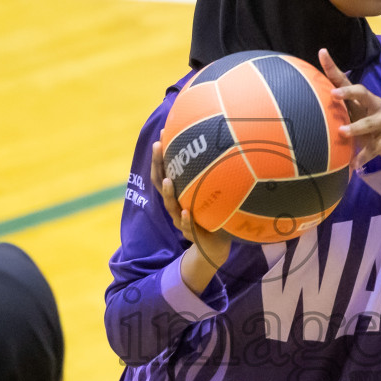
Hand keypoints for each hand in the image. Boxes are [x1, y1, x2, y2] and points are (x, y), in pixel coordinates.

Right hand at [152, 139, 231, 288]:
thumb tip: (223, 146)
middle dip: (158, 165)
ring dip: (168, 193)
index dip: (160, 155)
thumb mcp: (213, 193)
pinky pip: (187, 227)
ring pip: (171, 206)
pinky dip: (185, 220)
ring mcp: (182, 220)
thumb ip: (213, 176)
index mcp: (179, 195)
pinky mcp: (192, 235)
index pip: (164, 172)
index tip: (162, 134)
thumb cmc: (214, 215)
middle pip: (161, 184)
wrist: (217, 246)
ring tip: (168, 180)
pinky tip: (185, 212)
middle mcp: (176, 205)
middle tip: (158, 147)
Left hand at [319, 48, 380, 168]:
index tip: (321, 53)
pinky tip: (353, 166)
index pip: (344, 79)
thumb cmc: (365, 125)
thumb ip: (333, 112)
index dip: (332, 67)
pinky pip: (374, 147)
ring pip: (369, 122)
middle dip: (348, 92)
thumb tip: (301, 108)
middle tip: (334, 95)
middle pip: (362, 92)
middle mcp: (373, 104)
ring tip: (342, 132)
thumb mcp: (350, 116)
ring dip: (355, 127)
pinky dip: (363, 156)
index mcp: (360, 98)